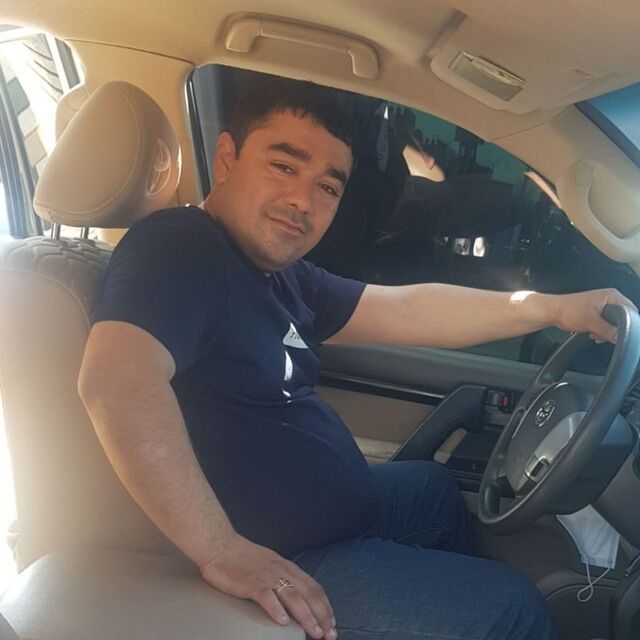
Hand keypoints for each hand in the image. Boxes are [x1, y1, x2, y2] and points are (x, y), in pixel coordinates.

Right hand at [200, 534, 336, 638]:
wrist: (220, 545)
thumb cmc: (243, 558)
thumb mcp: (271, 565)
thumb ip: (284, 578)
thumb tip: (297, 596)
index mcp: (287, 566)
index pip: (313, 587)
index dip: (325, 605)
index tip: (332, 622)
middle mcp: (281, 570)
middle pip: (307, 593)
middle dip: (321, 615)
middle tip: (329, 634)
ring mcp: (266, 575)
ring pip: (292, 596)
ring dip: (306, 616)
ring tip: (314, 632)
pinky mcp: (250, 582)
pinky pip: (266, 596)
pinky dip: (275, 609)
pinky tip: (282, 622)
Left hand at [554, 288, 637, 342]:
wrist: (552, 312)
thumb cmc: (568, 311)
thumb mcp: (591, 322)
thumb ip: (608, 330)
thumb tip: (620, 337)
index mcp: (612, 296)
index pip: (631, 311)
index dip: (628, 324)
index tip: (621, 334)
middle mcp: (609, 299)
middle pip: (622, 319)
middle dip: (613, 330)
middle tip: (603, 335)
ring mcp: (602, 306)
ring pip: (613, 324)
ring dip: (605, 332)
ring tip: (594, 334)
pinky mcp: (596, 313)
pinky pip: (604, 325)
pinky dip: (599, 331)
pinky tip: (591, 333)